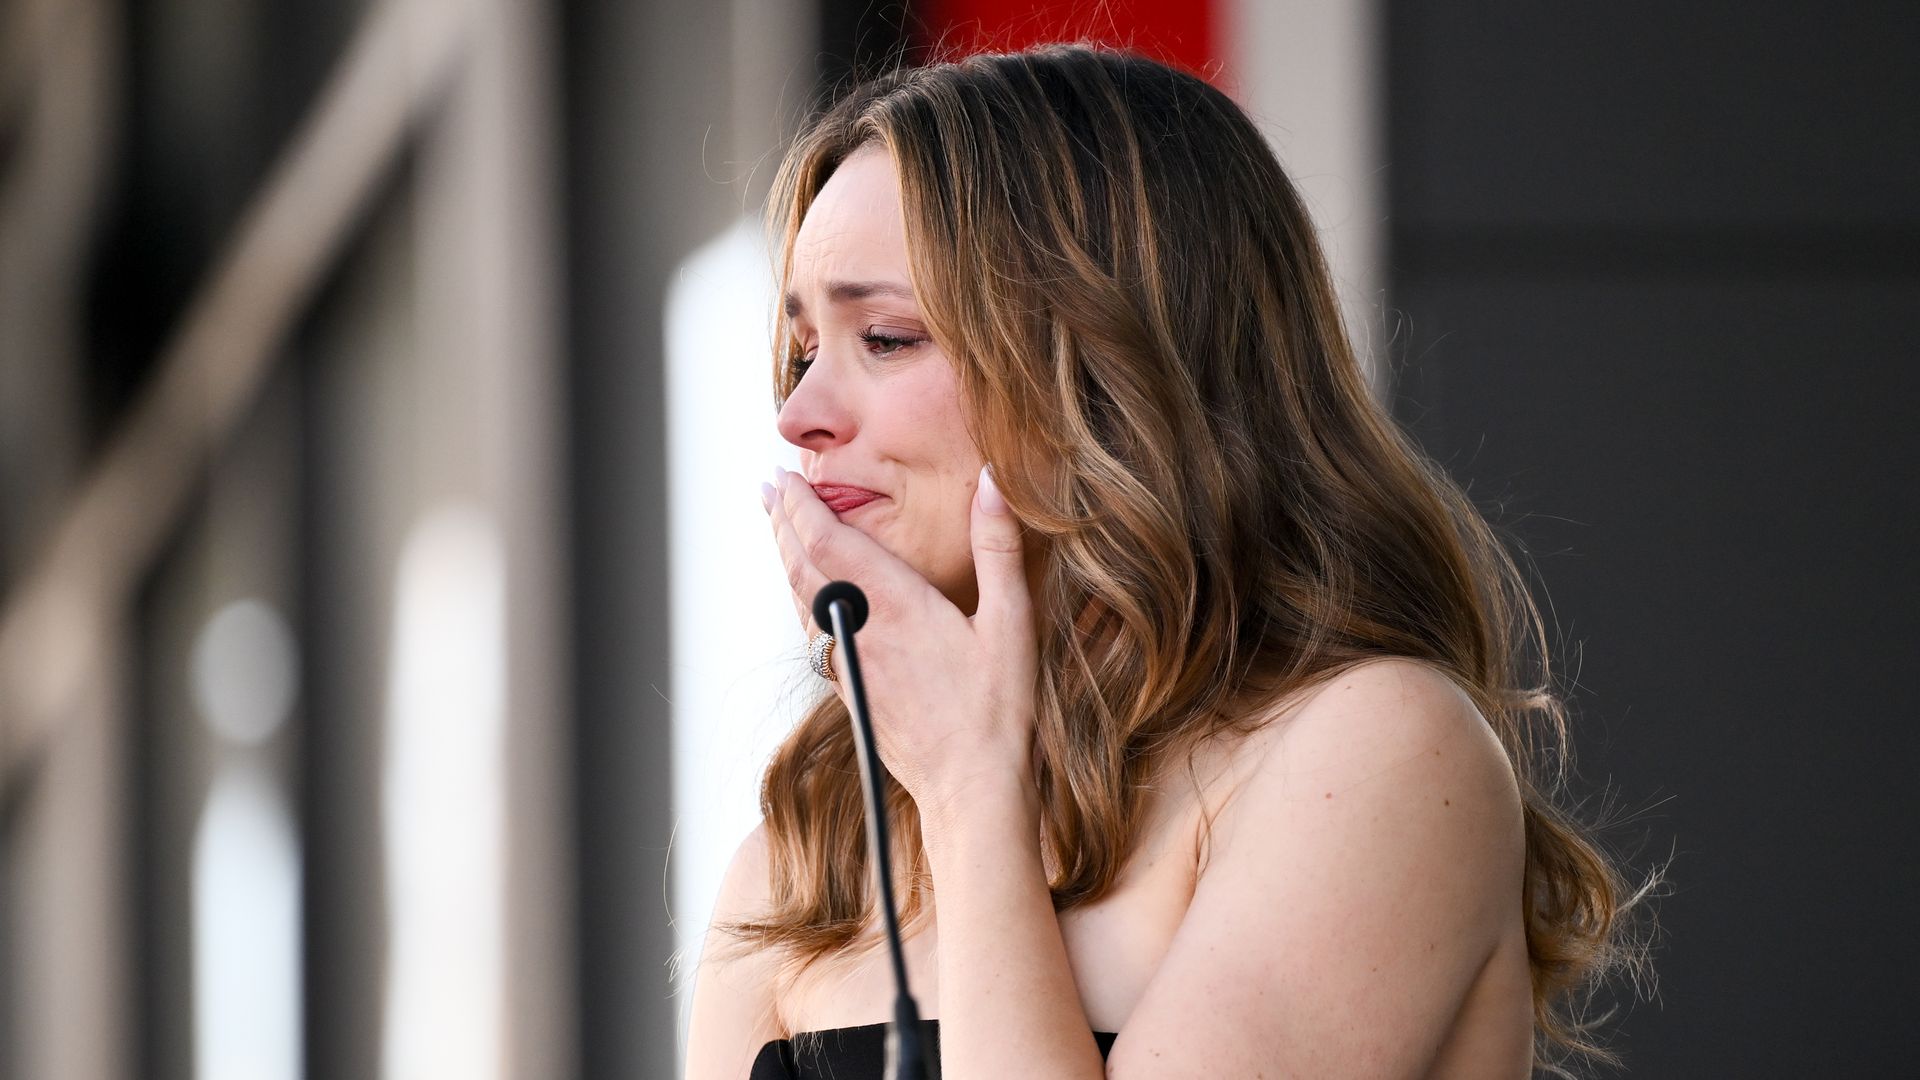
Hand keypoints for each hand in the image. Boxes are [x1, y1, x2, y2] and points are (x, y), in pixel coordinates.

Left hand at [761, 464, 1039, 814]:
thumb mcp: (1011, 622)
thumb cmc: (998, 709)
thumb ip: (999, 547)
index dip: (801, 505)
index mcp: (895, 605)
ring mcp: (849, 663)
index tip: (785, 475)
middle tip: (768, 486)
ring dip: (784, 556)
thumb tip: (993, 481)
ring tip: (777, 526)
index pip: (828, 541)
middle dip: (782, 522)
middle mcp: (860, 631)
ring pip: (799, 599)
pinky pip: (810, 632)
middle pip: (801, 565)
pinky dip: (798, 597)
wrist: (969, 788)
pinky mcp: (849, 689)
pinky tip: (805, 593)